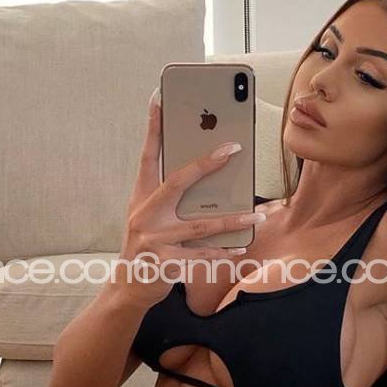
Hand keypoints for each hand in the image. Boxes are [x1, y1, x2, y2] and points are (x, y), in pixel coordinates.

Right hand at [117, 88, 262, 305]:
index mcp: (142, 197)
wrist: (128, 287)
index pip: (148, 156)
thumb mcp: (150, 216)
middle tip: (232, 148)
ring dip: (233, 220)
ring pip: (201, 225)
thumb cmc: (147, 246)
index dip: (153, 128)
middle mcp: (145, 213)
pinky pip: (202, 255)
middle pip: (177, 182)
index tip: (158, 99)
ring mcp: (153, 238)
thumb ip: (171, 198)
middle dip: (206, 164)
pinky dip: (223, 252)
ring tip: (259, 216)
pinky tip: (241, 247)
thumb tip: (208, 178)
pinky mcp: (165, 262)